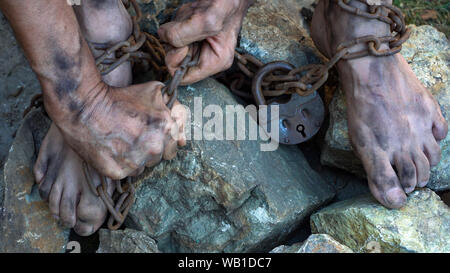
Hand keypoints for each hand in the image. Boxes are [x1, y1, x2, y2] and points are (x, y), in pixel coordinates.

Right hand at [55, 81, 187, 178]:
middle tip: (134, 135)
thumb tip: (185, 134)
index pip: (175, 144)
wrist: (84, 106)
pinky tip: (113, 150)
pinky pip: (127, 173)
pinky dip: (122, 164)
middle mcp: (155, 147)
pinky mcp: (119, 172)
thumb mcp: (154, 91)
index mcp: (166, 128)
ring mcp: (137, 161)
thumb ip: (176, 108)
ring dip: (137, 157)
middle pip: (160, 156)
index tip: (149, 131)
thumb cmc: (120, 97)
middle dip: (151, 147)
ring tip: (122, 141)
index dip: (162, 137)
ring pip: (144, 166)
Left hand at [158, 0, 252, 84]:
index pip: (183, 77)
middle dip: (175, 43)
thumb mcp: (207, 20)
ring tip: (190, 17)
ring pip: (171, 47)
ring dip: (175, 29)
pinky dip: (175, 23)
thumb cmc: (227, 4)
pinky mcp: (190, 36)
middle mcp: (206, 58)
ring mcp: (197, 47)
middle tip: (185, 26)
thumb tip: (164, 36)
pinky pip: (172, 35)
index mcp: (214, 62)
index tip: (181, 45)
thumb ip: (183, 33)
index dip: (176, 61)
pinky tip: (188, 15)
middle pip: (175, 62)